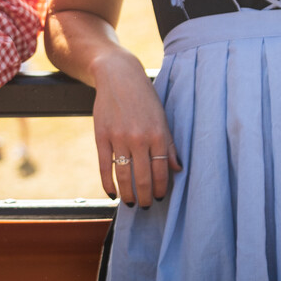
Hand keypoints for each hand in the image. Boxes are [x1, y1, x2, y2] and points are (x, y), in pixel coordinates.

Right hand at [89, 51, 178, 206]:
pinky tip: (112, 193)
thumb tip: (178, 169)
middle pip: (143, 178)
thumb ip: (169, 145)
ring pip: (124, 176)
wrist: (118, 75)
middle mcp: (139, 138)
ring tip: (131, 202)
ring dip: (128, 194)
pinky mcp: (101, 136)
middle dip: (145, 197)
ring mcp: (119, 138)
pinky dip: (108, 183)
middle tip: (145, 205)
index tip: (160, 198)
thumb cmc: (144, 98)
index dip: (161, 188)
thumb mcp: (162, 118)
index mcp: (158, 134)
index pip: (162, 171)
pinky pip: (104, 166)